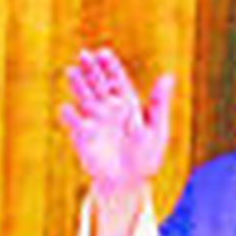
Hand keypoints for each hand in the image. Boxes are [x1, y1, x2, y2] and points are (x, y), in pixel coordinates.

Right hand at [59, 48, 173, 197]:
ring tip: (71, 71)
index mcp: (127, 103)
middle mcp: (108, 108)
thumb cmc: (146, 156)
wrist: (128, 182)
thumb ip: (159, 102)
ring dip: (78, 85)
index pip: (117, 79)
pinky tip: (67, 107)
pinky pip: (75, 123)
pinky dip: (70, 116)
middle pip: (98, 83)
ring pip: (84, 98)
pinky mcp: (83, 136)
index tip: (104, 53)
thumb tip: (168, 75)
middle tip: (84, 54)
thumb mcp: (156, 128)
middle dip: (91, 69)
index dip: (110, 66)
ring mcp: (94, 120)